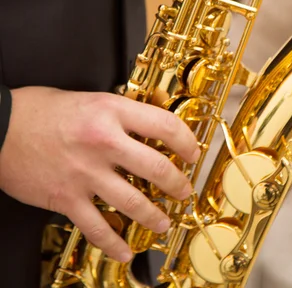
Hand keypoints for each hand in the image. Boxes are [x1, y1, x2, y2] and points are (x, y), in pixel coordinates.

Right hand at [0, 87, 198, 262]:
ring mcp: (86, 173)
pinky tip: (125, 251)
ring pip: (134, 203)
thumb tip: (148, 128)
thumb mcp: (89, 99)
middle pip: (158, 169)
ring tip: (164, 223)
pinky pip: (97, 228)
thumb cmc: (39, 110)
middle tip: (185, 192)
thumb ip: (120, 114)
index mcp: (112, 112)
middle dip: (179, 185)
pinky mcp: (66, 198)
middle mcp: (104, 142)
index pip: (166, 126)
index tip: (193, 153)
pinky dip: (114, 244)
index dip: (187, 142)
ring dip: (155, 217)